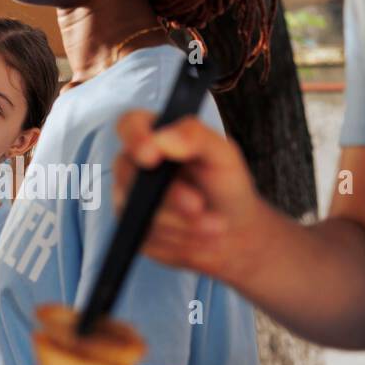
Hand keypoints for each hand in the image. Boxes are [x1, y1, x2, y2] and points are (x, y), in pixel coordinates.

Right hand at [113, 110, 268, 282]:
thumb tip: (163, 138)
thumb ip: (196, 136)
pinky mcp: (135, 230)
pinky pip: (146, 237)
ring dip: (181, 222)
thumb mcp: (224, 155)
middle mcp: (136, 167)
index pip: (129, 125)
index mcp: (156, 137)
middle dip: (168, 195)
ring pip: (139, 211)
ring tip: (215, 226)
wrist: (234, 231)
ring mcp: (130, 200)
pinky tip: (199, 238)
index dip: (134, 138)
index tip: (151, 156)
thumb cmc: (225, 185)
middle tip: (199, 205)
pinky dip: (178, 240)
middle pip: (129, 174)